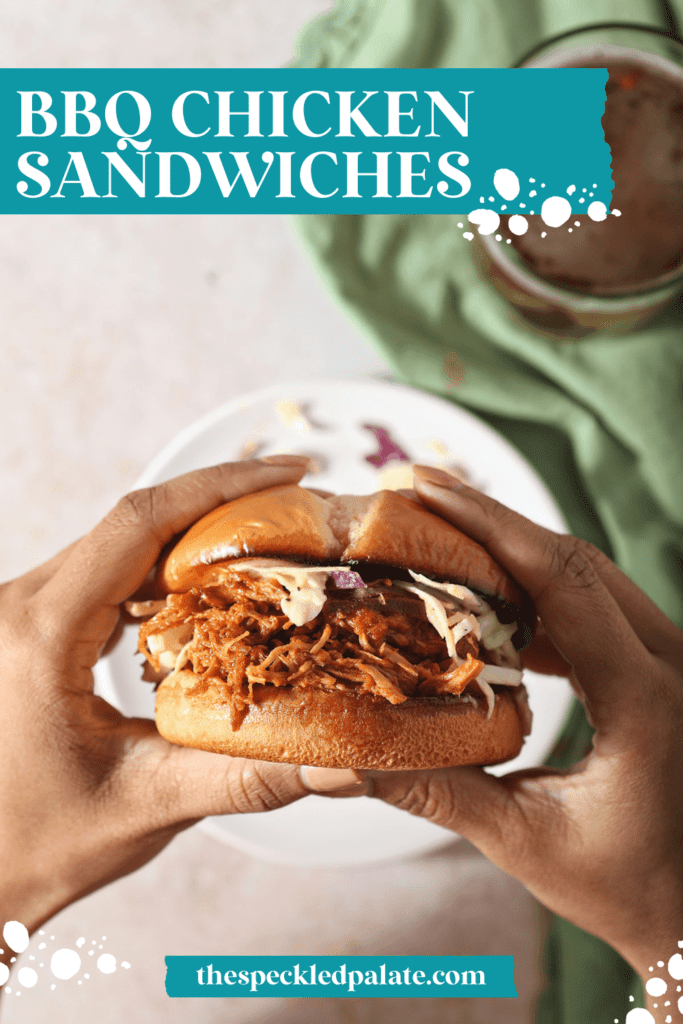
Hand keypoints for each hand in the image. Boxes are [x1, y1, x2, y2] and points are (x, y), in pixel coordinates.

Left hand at [0, 457, 313, 957]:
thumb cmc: (37, 846)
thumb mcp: (146, 806)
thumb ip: (248, 777)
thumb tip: (347, 760)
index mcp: (39, 632)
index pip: (140, 523)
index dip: (221, 486)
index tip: (289, 472)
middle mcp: (21, 605)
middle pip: (134, 522)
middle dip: (222, 505)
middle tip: (298, 506)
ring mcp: (22, 612)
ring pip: (120, 545)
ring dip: (194, 538)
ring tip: (268, 541)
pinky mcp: (32, 627)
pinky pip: (104, 575)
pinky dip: (163, 572)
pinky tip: (209, 588)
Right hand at [366, 465, 682, 997]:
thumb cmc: (622, 886)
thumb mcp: (524, 842)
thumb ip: (438, 792)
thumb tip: (350, 755)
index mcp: (647, 701)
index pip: (564, 584)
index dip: (491, 528)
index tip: (426, 491)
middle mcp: (671, 662)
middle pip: (573, 558)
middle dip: (489, 519)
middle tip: (414, 491)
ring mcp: (669, 656)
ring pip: (584, 572)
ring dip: (510, 547)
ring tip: (436, 530)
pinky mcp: (655, 661)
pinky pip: (591, 602)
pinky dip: (533, 586)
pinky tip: (481, 591)